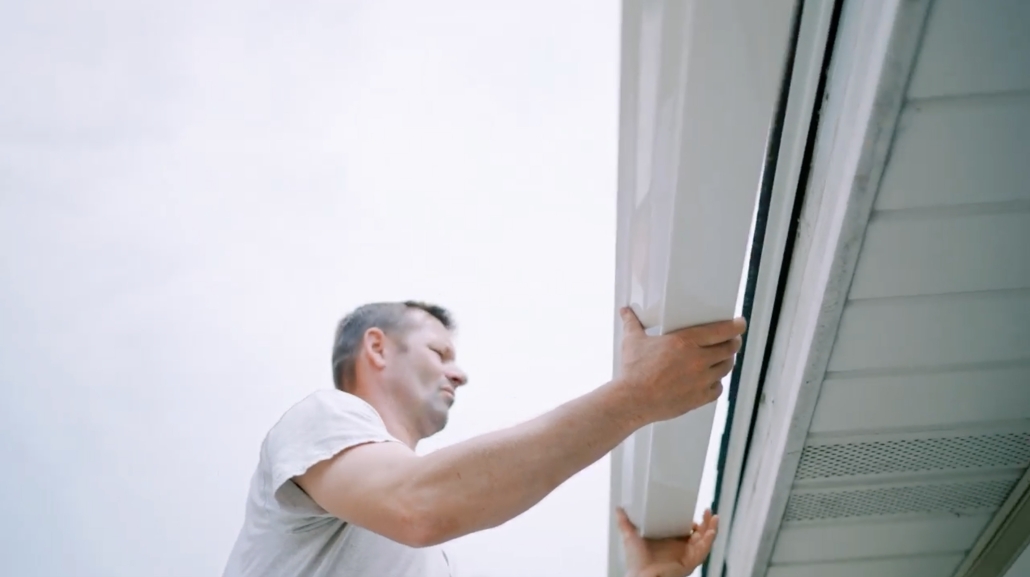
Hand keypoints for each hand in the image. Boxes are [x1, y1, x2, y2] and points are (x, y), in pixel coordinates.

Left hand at [617, 507, 718, 576]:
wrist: (640, 576)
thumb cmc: (636, 561)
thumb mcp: (630, 536)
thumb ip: (625, 522)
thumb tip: (618, 509)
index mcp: (672, 543)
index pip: (687, 530)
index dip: (694, 520)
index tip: (696, 510)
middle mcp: (681, 549)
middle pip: (700, 534)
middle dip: (706, 523)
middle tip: (708, 511)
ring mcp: (687, 556)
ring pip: (704, 542)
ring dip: (711, 529)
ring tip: (714, 518)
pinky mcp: (690, 562)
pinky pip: (703, 552)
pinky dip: (708, 542)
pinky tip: (710, 532)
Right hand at [618, 307, 744, 422]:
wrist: (633, 400)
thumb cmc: (634, 371)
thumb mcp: (633, 342)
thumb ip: (632, 323)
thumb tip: (626, 312)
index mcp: (685, 342)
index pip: (722, 331)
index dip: (736, 326)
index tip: (739, 324)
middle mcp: (698, 360)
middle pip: (729, 349)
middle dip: (733, 343)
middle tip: (731, 341)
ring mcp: (701, 380)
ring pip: (725, 367)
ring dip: (725, 361)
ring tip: (721, 358)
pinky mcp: (699, 397)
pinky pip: (718, 388)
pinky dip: (716, 382)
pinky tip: (710, 380)